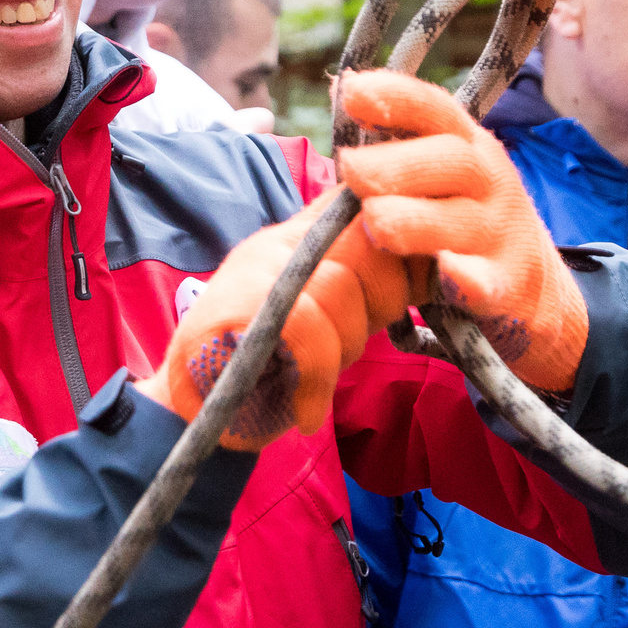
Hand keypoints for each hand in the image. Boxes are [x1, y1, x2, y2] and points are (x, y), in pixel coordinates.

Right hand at [137, 194, 415, 450]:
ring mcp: (253, 268)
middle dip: (382, 300)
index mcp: (307, 237)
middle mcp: (280, 240)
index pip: (368, 204)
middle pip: (366, 238)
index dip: (404, 244)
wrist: (191, 424)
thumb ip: (369, 290)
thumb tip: (436, 268)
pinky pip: (305, 323)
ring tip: (318, 379)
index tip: (415, 284)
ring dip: (344, 346)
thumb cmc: (269, 379)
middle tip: (356, 341)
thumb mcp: (333, 325)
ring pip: (338, 285)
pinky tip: (307, 410)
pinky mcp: (232, 304)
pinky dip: (317, 376)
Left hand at [334, 71, 588, 393]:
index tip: (352, 93)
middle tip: (348, 167)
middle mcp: (486, 180)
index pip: (433, 110)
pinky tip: (448, 271)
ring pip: (460, 221)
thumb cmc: (460, 218)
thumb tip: (339, 87)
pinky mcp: (505, 286)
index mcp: (464, 145)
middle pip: (449, 160)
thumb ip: (392, 142)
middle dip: (397, 163)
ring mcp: (498, 233)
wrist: (532, 288)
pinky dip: (469, 278)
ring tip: (374, 221)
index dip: (395, 97)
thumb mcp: (435, 174)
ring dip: (416, 219)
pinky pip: (486, 282)